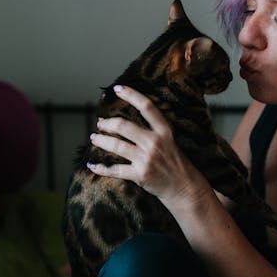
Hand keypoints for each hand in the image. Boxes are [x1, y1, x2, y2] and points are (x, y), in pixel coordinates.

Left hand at [87, 85, 208, 205]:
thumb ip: (152, 129)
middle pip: (124, 126)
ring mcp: (146, 159)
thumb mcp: (169, 140)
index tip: (118, 89)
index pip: (147, 107)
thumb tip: (126, 120)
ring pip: (116, 145)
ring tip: (94, 138)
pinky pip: (115, 170)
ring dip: (101, 140)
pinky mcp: (140, 175)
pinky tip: (92, 165)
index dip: (131, 95)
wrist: (184, 187)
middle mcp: (155, 142)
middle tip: (100, 123)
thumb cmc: (174, 162)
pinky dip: (101, 168)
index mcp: (164, 131)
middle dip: (107, 123)